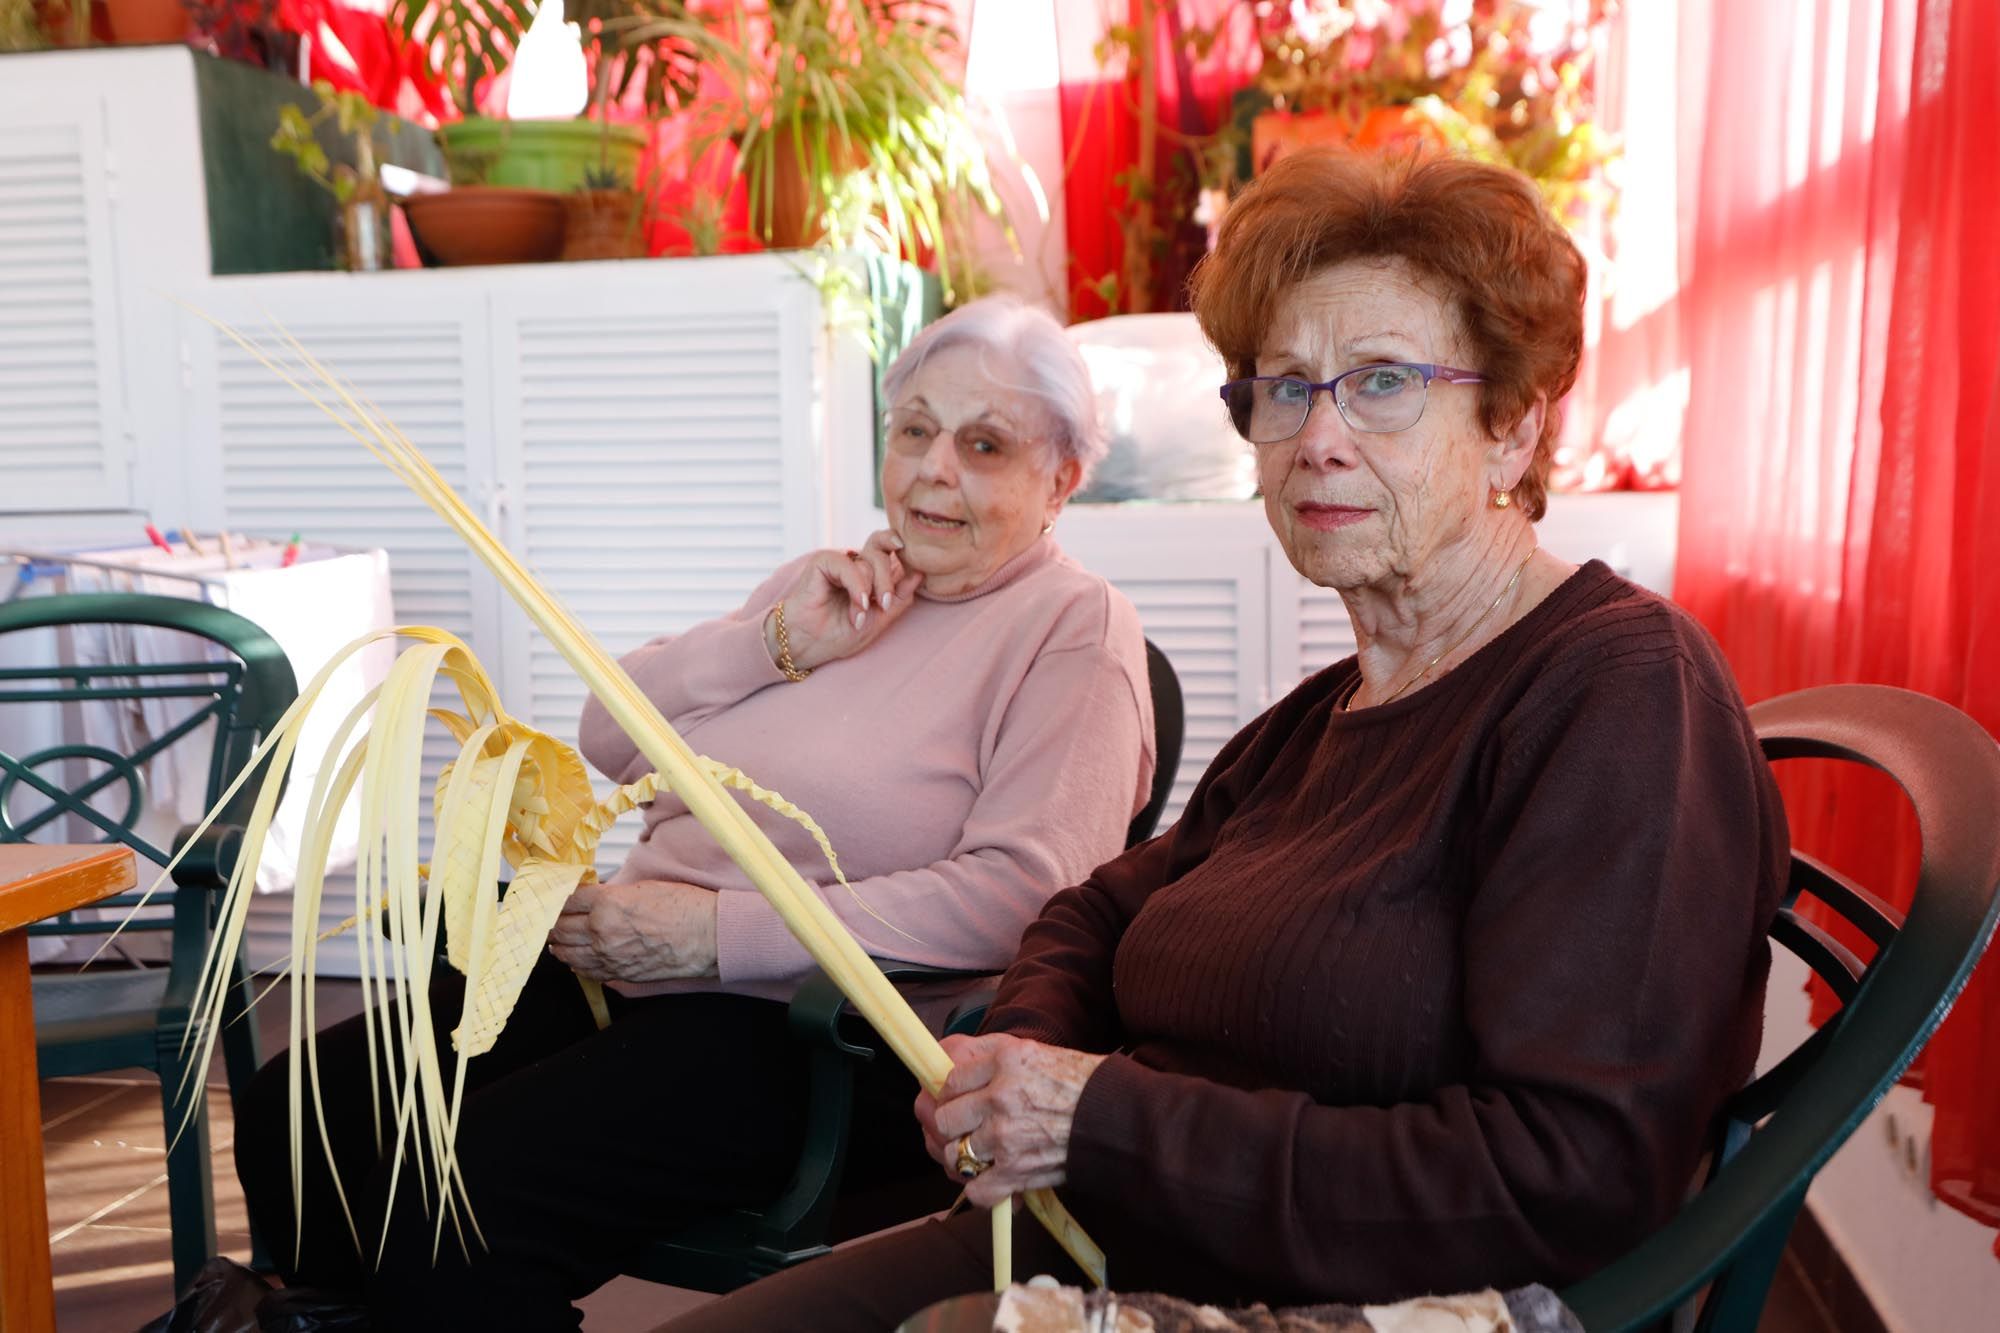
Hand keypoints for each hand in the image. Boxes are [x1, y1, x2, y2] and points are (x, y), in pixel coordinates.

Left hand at [547, 880, 717, 982]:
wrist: (708, 937)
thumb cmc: (685, 908)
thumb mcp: (643, 887)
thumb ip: (612, 895)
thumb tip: (594, 898)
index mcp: (607, 904)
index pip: (566, 900)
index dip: (558, 897)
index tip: (555, 895)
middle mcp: (602, 932)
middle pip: (559, 928)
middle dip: (553, 922)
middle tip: (550, 917)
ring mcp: (608, 957)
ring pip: (566, 954)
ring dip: (558, 944)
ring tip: (557, 938)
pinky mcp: (619, 974)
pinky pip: (585, 971)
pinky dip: (576, 963)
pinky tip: (577, 958)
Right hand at [765, 529, 924, 672]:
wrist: (807, 645)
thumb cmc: (839, 634)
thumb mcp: (879, 619)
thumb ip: (899, 597)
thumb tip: (920, 573)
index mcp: (872, 575)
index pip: (893, 552)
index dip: (906, 557)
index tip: (916, 568)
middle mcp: (857, 564)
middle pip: (885, 551)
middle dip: (889, 580)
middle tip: (883, 605)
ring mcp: (841, 562)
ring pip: (870, 559)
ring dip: (869, 591)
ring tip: (859, 616)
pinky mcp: (824, 562)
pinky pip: (849, 564)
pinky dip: (856, 586)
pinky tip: (857, 605)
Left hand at [914, 1033, 1107, 1207]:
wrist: (1114, 1118)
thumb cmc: (1078, 1083)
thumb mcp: (1033, 1051)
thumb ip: (988, 1052)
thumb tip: (948, 1058)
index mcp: (1004, 1062)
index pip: (950, 1081)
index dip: (949, 1094)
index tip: (957, 1100)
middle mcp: (1000, 1097)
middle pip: (944, 1119)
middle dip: (950, 1126)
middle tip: (964, 1127)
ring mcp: (1006, 1137)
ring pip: (954, 1155)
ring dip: (963, 1157)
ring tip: (980, 1153)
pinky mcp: (1017, 1171)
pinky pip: (976, 1189)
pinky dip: (981, 1189)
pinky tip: (992, 1177)